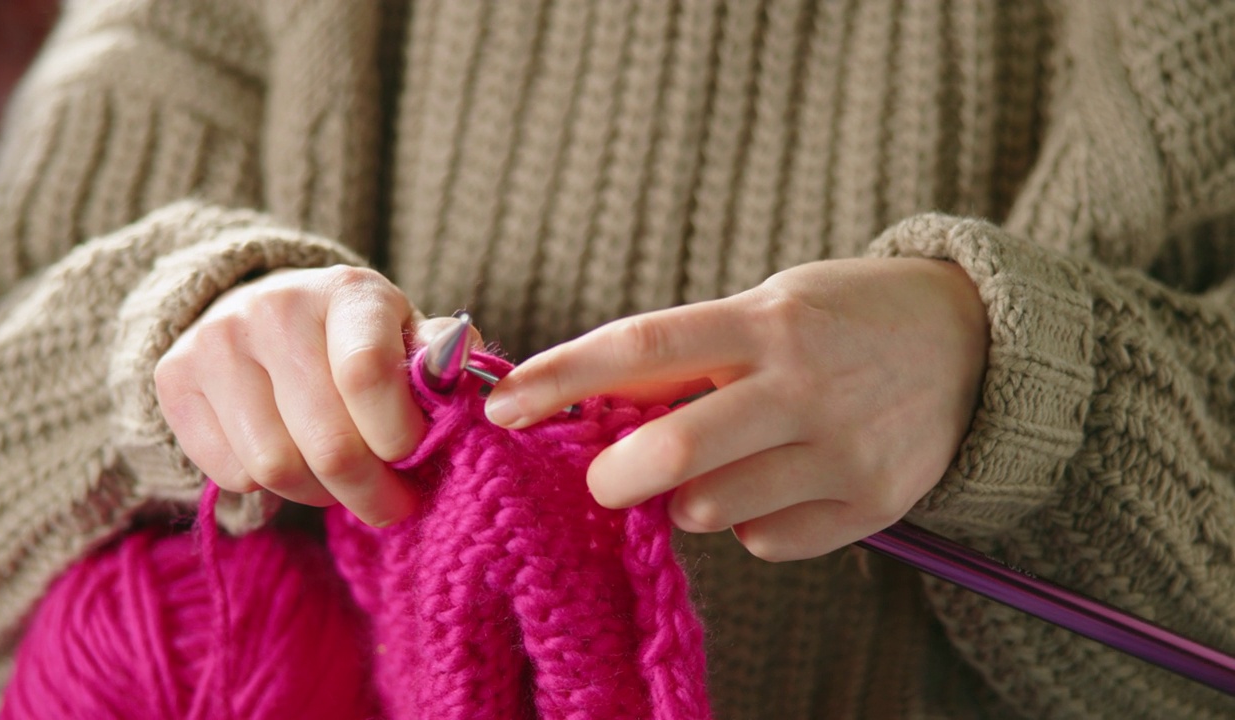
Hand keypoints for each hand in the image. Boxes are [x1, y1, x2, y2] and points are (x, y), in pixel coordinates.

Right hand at [155, 266, 473, 526]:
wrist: (260, 308)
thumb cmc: (357, 338)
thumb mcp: (408, 338)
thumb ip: (444, 365)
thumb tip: (478, 393)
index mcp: (348, 293)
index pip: (368, 376)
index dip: (397, 436)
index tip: (413, 456)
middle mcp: (274, 308)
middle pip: (326, 443)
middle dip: (370, 491)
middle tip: (392, 502)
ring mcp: (216, 341)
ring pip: (275, 467)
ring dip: (319, 494)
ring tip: (341, 480)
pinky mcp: (173, 378)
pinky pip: (231, 474)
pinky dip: (270, 488)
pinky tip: (292, 459)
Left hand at [485, 258, 987, 560]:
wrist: (972, 340)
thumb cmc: (842, 319)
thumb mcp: (770, 306)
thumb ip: (692, 358)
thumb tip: (598, 412)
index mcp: (767, 321)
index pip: (642, 346)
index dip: (561, 378)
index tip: (503, 406)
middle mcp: (805, 386)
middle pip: (672, 453)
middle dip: (612, 476)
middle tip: (603, 478)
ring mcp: (843, 451)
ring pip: (711, 510)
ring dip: (689, 498)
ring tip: (727, 461)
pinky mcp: (872, 505)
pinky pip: (766, 542)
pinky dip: (752, 522)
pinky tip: (782, 482)